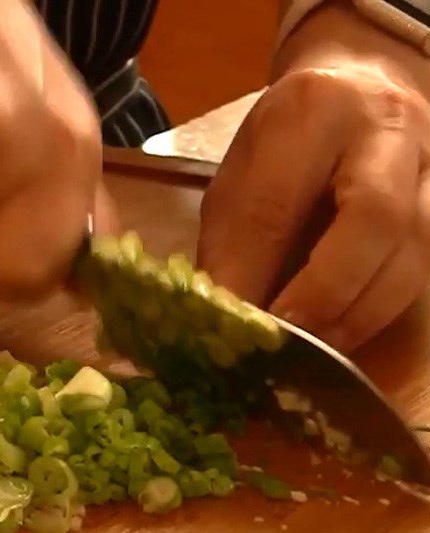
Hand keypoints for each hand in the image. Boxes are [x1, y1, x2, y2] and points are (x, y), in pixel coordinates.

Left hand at [198, 2, 429, 351]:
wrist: (362, 81)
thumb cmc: (284, 141)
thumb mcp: (240, 176)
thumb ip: (232, 243)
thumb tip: (223, 322)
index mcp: (310, 111)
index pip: (280, 201)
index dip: (260, 271)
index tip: (242, 322)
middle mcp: (386, 129)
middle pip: (375, 219)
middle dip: (327, 291)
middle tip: (291, 340)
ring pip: (413, 250)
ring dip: (360, 313)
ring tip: (316, 351)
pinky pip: (425, 267)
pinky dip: (380, 310)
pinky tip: (344, 334)